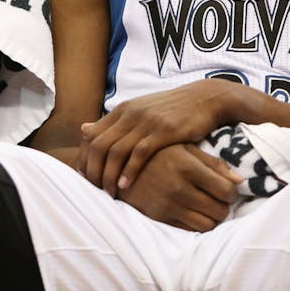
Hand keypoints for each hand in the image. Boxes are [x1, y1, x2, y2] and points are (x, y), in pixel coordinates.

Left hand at [79, 79, 240, 194]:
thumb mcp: (140, 110)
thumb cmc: (172, 109)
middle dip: (92, 169)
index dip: (84, 158)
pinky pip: (139, 153)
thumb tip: (84, 129)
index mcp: (123, 109)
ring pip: (116, 151)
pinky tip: (125, 185)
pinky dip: (129, 171)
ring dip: (109, 174)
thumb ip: (113, 122)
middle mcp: (130, 113)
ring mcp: (146, 121)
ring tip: (108, 192)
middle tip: (93, 189)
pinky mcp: (164, 130)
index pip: (91, 135)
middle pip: (98, 145)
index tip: (84, 176)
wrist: (206, 98)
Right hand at [117, 145, 241, 230]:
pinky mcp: (159, 217)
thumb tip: (240, 181)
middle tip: (218, 199)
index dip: (232, 192)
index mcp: (187, 166)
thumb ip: (213, 163)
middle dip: (224, 206)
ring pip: (207, 225)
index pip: (226, 190)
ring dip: (212, 218)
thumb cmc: (158, 152)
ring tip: (207, 207)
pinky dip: (196, 224)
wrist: (118, 164)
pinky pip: (189, 230)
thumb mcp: (184, 148)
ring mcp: (168, 205)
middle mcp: (178, 188)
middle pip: (219, 210)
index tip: (227, 188)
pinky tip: (192, 212)